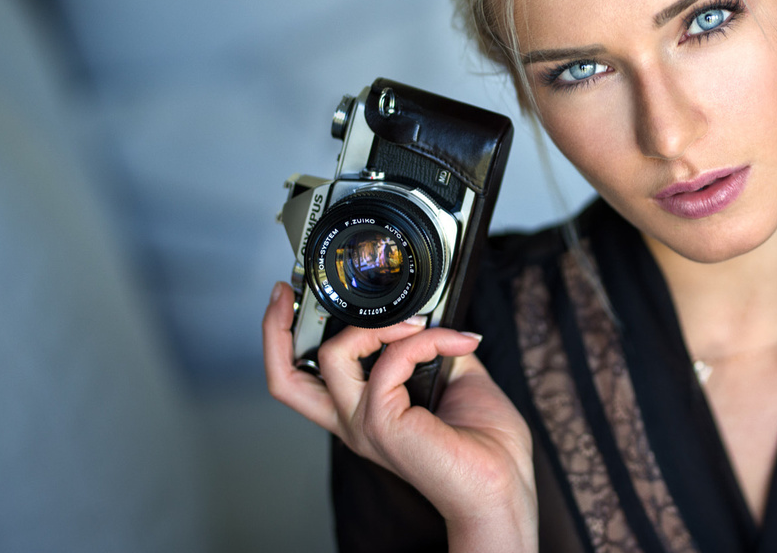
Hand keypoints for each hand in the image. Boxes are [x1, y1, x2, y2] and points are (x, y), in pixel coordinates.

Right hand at [263, 282, 536, 550]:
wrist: (502, 485)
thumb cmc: (484, 446)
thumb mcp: (454, 378)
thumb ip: (433, 347)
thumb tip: (432, 316)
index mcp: (363, 411)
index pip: (303, 378)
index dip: (287, 337)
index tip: (293, 296)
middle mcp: (353, 420)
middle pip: (283, 378)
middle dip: (274, 329)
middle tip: (286, 291)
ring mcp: (363, 423)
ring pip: (332, 355)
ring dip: (378, 323)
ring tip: (418, 322)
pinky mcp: (382, 422)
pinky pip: (393, 358)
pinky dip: (425, 339)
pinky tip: (456, 342)